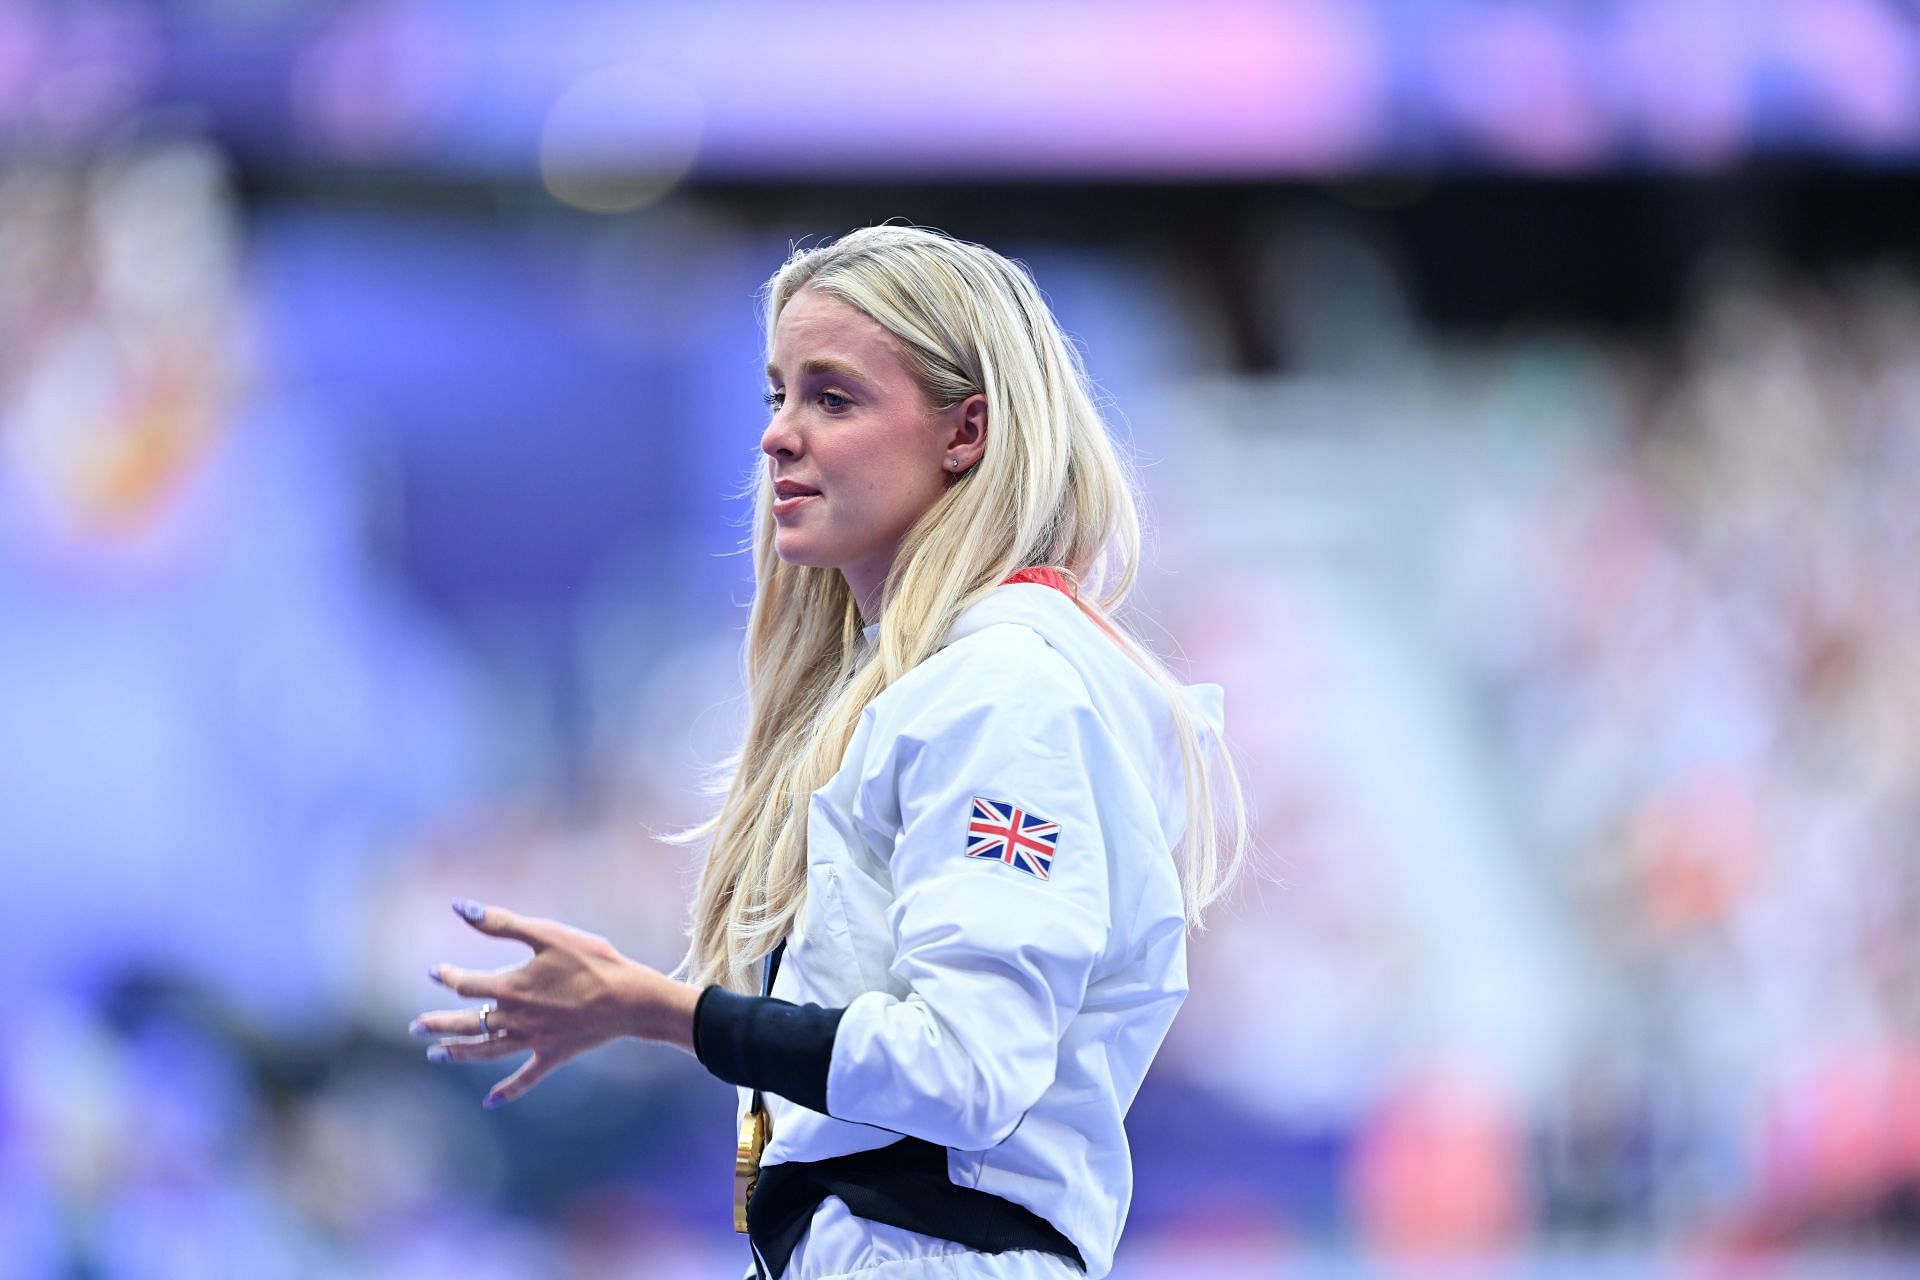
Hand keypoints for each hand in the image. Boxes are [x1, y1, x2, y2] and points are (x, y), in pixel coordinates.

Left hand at [412, 899, 700, 1108]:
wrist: (629, 999)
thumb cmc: (591, 961)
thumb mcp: (547, 934)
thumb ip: (501, 923)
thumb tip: (460, 907)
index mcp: (510, 988)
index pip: (465, 985)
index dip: (447, 977)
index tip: (434, 972)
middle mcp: (514, 1019)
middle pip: (467, 1023)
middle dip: (438, 1025)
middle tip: (415, 1028)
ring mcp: (532, 1041)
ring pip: (487, 1051)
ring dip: (460, 1052)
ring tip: (437, 1055)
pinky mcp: (552, 1055)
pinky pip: (524, 1077)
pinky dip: (506, 1091)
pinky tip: (489, 1102)